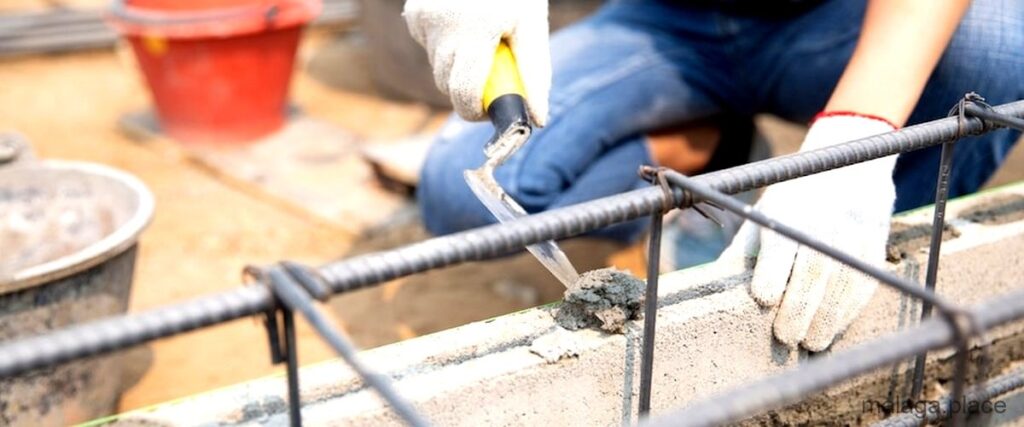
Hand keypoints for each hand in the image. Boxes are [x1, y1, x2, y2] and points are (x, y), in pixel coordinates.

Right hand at [403, 0, 550, 125]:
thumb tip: (538, 120)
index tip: (490, 112)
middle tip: (492, 77)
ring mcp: (423, 19)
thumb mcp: (532, 26)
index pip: (464, 93)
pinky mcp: (414, 14)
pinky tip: (461, 26)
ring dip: (457, 68)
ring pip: (438, 68)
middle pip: (447, 86)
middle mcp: (442, 27)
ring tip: (479, 44)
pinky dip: (445, 46)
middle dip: (468, 91)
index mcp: (475, 32)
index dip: (475, 111)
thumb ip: (534, 74)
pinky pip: (429, 47)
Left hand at [720, 114, 898, 350]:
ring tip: (812, 343)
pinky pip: (867, 281)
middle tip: (788, 338)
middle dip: (801, 308)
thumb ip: (744, 251)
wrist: (846, 167)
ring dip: (829, 317)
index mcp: (788, 208)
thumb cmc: (792, 202)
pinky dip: (851, 310)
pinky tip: (835, 328)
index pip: (781, 243)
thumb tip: (717, 289)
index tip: (764, 300)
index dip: (773, 274)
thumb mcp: (762, 215)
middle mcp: (825, 217)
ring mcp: (855, 230)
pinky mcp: (875, 242)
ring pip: (845, 279)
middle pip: (815, 268)